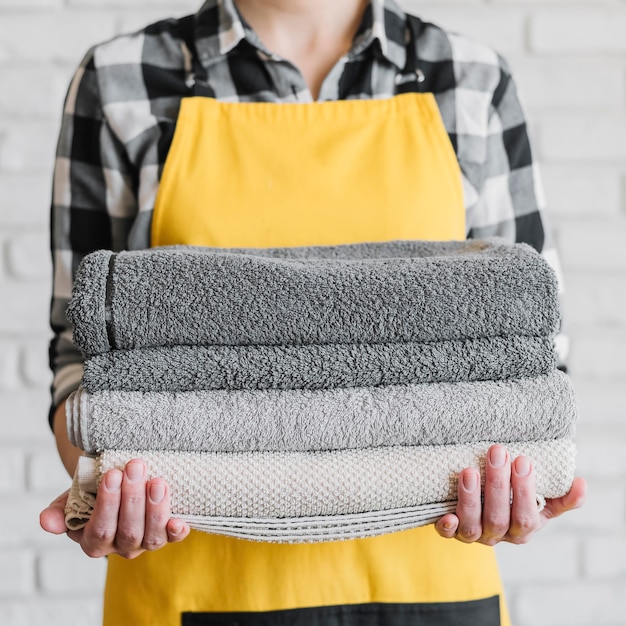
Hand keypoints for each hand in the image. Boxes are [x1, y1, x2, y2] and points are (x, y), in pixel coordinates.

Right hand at [39, 459, 189, 558]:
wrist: (119, 483)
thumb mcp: (75, 497)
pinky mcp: (166, 534)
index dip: (107, 504)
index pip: (100, 530)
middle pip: (128, 531)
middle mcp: (120, 547)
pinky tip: (179, 521)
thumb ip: (62, 510)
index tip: (112, 474)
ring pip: (151, 537)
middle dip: (132, 498)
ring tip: (158, 482)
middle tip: (135, 467)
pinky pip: (173, 538)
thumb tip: (46, 521)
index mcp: (93, 541)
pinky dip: (177, 531)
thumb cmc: (94, 490)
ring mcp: (145, 542)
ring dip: (156, 509)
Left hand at [434, 444, 585, 545]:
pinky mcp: (450, 531)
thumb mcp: (542, 502)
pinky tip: (446, 515)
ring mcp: (473, 534)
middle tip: (496, 452)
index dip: (524, 491)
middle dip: (498, 485)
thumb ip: (563, 497)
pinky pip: (446, 535)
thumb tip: (581, 484)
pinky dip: (447, 526)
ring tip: (469, 470)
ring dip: (470, 499)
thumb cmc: (516, 501)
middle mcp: (498, 535)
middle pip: (498, 518)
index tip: (522, 460)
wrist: (482, 507)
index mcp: (523, 529)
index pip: (526, 517)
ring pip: (472, 526)